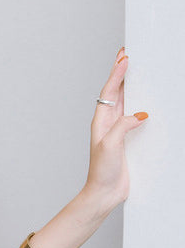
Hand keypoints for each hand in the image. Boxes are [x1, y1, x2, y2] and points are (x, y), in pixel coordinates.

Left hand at [85, 47, 146, 207]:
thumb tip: (139, 114)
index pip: (109, 93)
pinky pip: (135, 117)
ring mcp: (118, 130)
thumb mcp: (111, 146)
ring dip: (130, 86)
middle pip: (116, 93)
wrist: (104, 192)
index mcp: (101, 122)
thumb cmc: (102, 171)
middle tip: (127, 55)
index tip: (124, 59)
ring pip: (126, 102)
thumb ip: (123, 127)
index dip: (116, 75)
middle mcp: (108, 123)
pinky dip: (141, 105)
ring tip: (135, 70)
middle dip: (121, 73)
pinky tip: (147, 101)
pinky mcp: (127, 139)